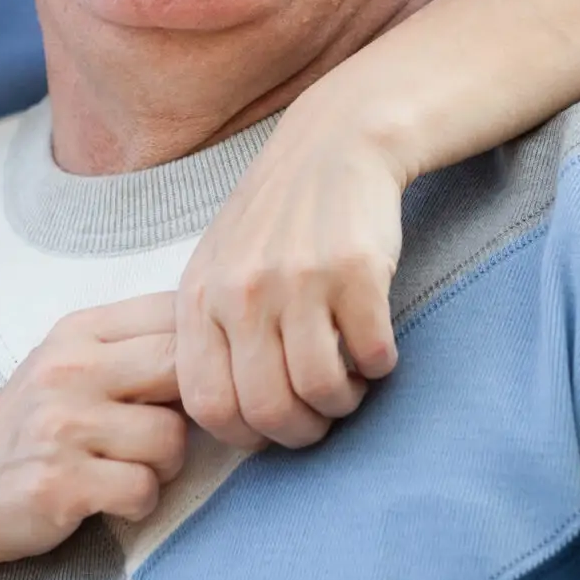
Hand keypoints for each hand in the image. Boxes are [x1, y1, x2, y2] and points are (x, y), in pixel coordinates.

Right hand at [0, 293, 187, 567]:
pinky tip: (112, 498)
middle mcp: (67, 370)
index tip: (194, 379)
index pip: (172, 312)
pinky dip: (139, 502)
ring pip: (170, 438)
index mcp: (77, 331)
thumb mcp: (71, 363)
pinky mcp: (61, 483)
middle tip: (169, 426)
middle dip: (192, 405)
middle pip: (180, 366)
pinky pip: (143, 489)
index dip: (203, 349)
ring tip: (130, 467)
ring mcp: (61, 427)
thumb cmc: (33, 425)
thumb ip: (134, 347)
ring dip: (164, 465)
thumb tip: (221, 347)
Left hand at [176, 84, 407, 451]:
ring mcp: (298, 280)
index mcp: (200, 294)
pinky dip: (380, 367)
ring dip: (344, 402)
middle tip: (321, 415)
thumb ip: (212, 332)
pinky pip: (373, 356)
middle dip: (302, 431)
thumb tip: (227, 420)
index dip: (244, 435)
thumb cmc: (277, 218)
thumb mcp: (219, 265)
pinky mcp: (356, 271)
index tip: (272, 428)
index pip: (207, 405)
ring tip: (350, 381)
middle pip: (268, 410)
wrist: (336, 144)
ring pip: (321, 391)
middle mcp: (241, 290)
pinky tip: (375, 346)